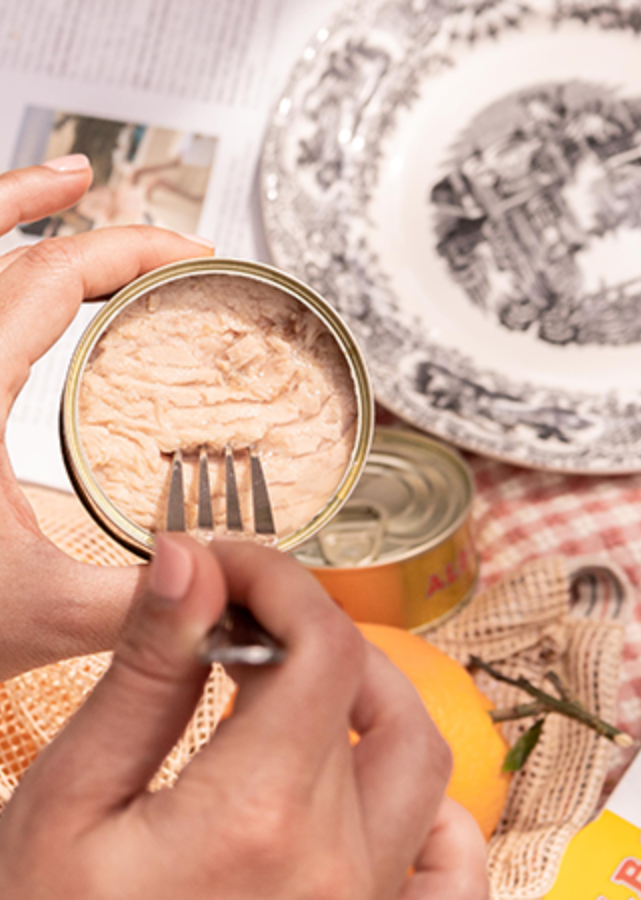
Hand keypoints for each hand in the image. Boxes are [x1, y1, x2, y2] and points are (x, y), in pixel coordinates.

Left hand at [0, 156, 215, 680]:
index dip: (130, 252)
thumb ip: (146, 595)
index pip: (49, 280)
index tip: (193, 259)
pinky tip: (20, 275)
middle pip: (14, 258)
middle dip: (103, 237)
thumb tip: (232, 572)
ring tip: (69, 182)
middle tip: (174, 246)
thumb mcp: (45, 614)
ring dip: (15, 211)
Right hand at [0, 536, 488, 899]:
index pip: (323, 645)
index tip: (227, 564)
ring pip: (421, 757)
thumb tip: (190, 560)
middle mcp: (337, 865)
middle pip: (363, 689)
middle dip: (300, 627)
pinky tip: (369, 790)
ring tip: (294, 684)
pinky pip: (450, 870)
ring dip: (370, 695)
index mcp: (259, 818)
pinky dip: (431, 809)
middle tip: (235, 622)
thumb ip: (146, 673)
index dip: (279, 580)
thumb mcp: (67, 804)